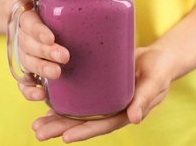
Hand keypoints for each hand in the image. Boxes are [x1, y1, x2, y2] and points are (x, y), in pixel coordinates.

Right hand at [14, 0, 69, 100]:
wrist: (26, 8)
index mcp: (26, 16)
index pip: (30, 24)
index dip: (39, 32)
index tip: (51, 38)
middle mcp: (23, 35)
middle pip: (29, 46)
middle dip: (45, 53)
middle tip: (64, 57)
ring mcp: (25, 52)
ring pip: (27, 63)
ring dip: (41, 69)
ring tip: (57, 74)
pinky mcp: (28, 65)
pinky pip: (23, 80)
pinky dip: (28, 90)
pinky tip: (40, 95)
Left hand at [31, 46, 174, 142]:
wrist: (157, 58)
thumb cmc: (159, 71)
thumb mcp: (155, 82)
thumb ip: (145, 98)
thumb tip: (135, 119)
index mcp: (124, 113)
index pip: (101, 126)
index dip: (84, 131)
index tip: (65, 137)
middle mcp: (110, 109)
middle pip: (83, 122)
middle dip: (60, 128)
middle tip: (38, 133)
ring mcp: (102, 99)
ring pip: (77, 112)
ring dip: (56, 119)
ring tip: (36, 125)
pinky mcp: (97, 86)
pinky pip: (79, 97)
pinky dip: (63, 102)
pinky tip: (46, 105)